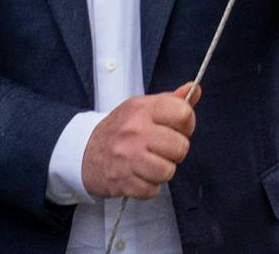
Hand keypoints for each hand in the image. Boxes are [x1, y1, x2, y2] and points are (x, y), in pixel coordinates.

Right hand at [82, 86, 197, 198]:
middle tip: (164, 149)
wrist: (83, 152)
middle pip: (180, 147)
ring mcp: (127, 158)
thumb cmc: (120, 128)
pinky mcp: (121, 182)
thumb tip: (195, 89)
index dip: (188, 123)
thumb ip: (172, 100)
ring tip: (153, 163)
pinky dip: (150, 187)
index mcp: (143, 109)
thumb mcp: (143, 107)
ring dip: (164, 170)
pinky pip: (151, 190)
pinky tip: (141, 176)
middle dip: (177, 150)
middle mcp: (135, 132)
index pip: (183, 113)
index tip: (180, 128)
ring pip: (168, 171)